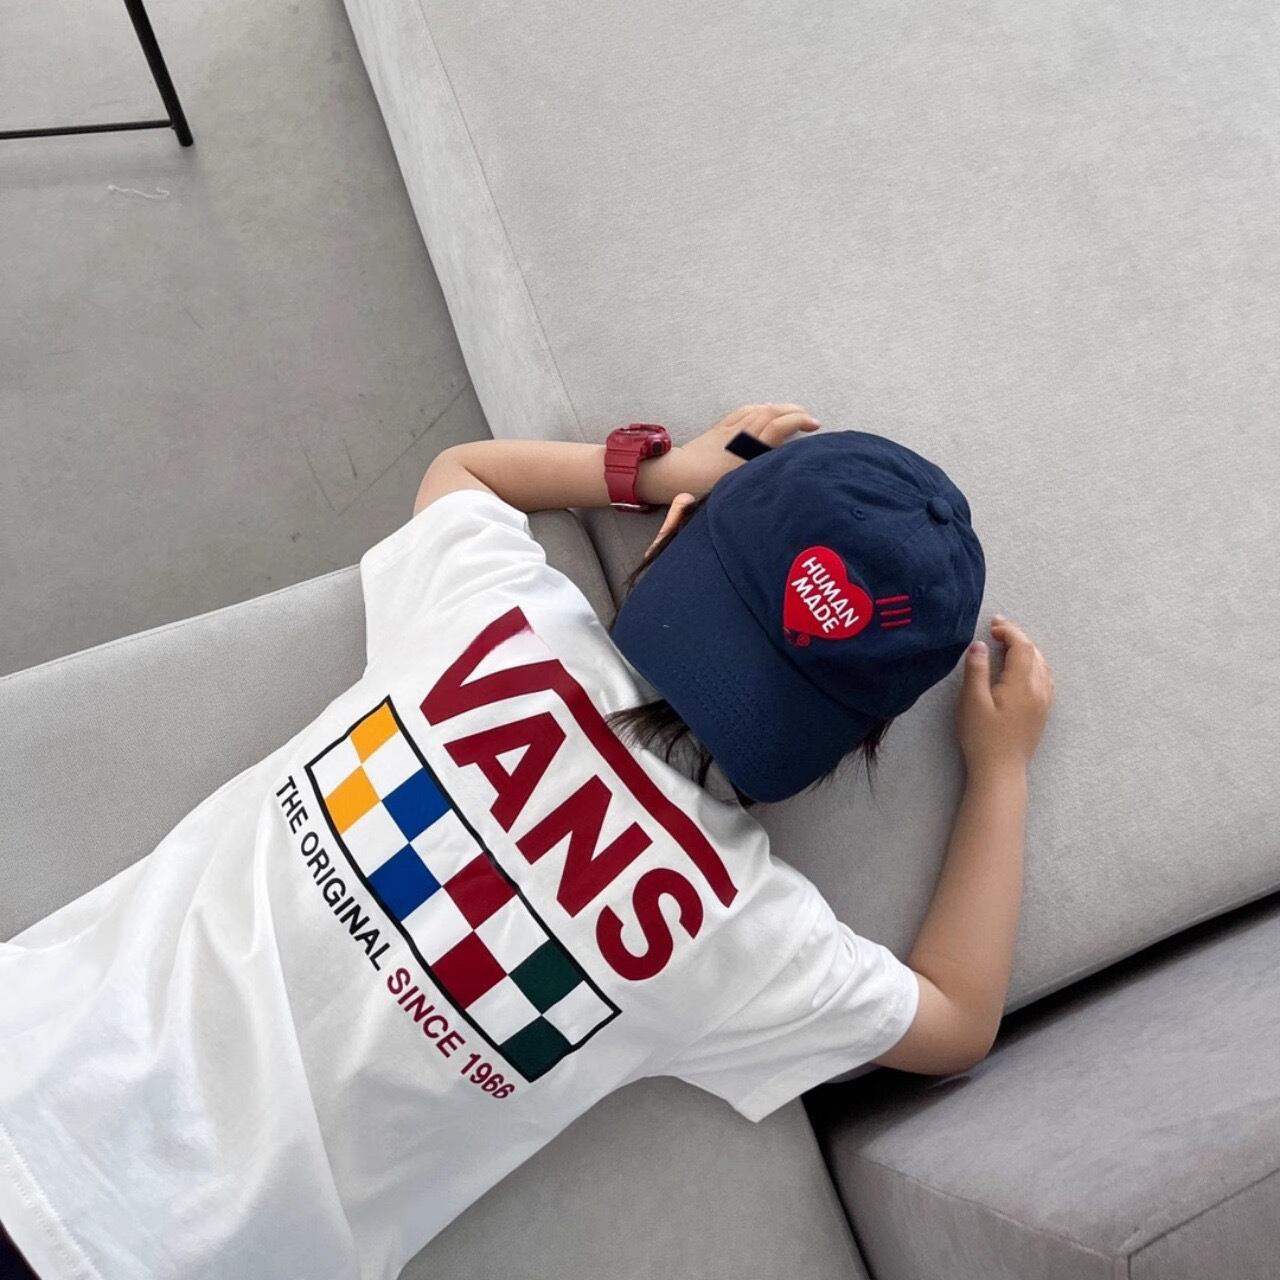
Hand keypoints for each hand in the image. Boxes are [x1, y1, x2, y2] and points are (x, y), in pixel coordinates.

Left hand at [640, 403, 820, 502]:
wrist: (675, 476)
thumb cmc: (705, 487)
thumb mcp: (739, 486)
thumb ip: (760, 474)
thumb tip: (783, 470)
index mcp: (748, 450)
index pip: (779, 426)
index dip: (799, 421)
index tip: (816, 425)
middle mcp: (741, 435)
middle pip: (773, 413)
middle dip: (795, 412)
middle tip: (811, 419)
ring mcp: (730, 429)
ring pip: (761, 410)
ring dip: (781, 408)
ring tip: (795, 412)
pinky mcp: (720, 428)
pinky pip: (744, 411)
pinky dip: (760, 408)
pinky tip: (767, 409)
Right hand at [956, 615, 1054, 777]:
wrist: (1001, 770)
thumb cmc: (983, 737)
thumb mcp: (972, 702)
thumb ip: (977, 670)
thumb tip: (980, 645)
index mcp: (1022, 683)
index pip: (1022, 646)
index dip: (1009, 631)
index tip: (993, 624)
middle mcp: (1039, 689)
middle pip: (1034, 653)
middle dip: (1018, 637)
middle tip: (997, 630)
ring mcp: (1044, 701)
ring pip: (1042, 665)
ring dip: (1027, 650)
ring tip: (1008, 646)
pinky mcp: (1043, 712)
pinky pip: (1045, 678)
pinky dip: (1034, 664)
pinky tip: (1023, 669)